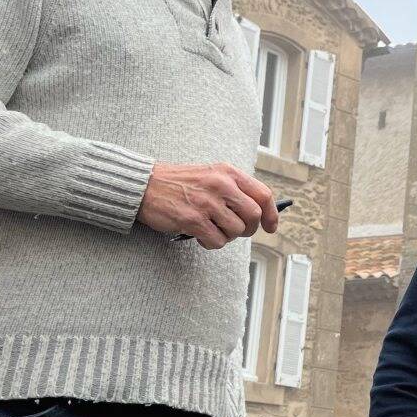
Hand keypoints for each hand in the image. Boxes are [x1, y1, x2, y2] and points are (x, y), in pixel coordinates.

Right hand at [138, 162, 276, 248]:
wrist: (145, 185)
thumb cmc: (180, 183)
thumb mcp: (211, 175)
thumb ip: (234, 190)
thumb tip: (259, 214)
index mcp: (228, 172)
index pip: (263, 195)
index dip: (271, 214)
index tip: (270, 227)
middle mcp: (221, 185)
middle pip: (253, 216)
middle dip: (248, 229)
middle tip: (236, 231)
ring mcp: (207, 202)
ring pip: (236, 231)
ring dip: (227, 236)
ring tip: (212, 229)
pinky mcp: (192, 219)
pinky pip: (217, 241)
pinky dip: (212, 243)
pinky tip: (201, 235)